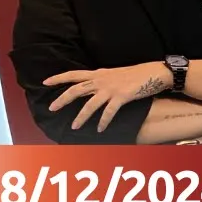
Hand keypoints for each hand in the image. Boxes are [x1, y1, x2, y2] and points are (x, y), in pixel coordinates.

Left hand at [44, 62, 169, 131]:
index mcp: (99, 73)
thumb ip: (103, 81)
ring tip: (74, 126)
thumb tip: (92, 88)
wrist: (155, 72)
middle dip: (62, 99)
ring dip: (81, 116)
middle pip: (76, 90)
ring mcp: (111, 88)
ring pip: (90, 104)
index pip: (74, 74)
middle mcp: (102, 80)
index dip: (59, 78)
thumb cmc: (138, 74)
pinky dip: (103, 121)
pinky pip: (109, 112)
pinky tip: (99, 129)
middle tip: (52, 108)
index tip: (45, 82)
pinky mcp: (122, 96)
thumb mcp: (116, 74)